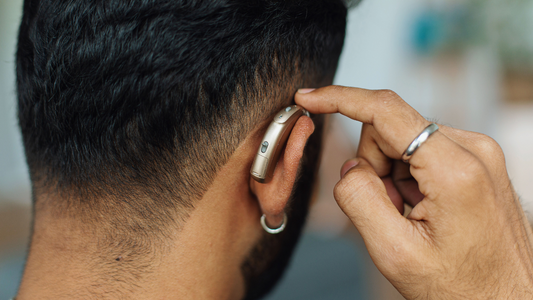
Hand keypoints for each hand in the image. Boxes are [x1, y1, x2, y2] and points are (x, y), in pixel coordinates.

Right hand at [296, 86, 532, 298]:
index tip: (308, 98)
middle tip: (388, 210)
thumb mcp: (394, 252)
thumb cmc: (461, 287)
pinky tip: (420, 210)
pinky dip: (407, 178)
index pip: (385, 110)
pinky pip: (419, 152)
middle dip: (373, 167)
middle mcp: (473, 148)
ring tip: (407, 215)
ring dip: (391, 177)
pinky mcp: (473, 159)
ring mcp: (477, 152)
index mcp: (454, 168)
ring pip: (401, 142)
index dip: (339, 99)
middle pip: (389, 130)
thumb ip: (359, 199)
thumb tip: (350, 166)